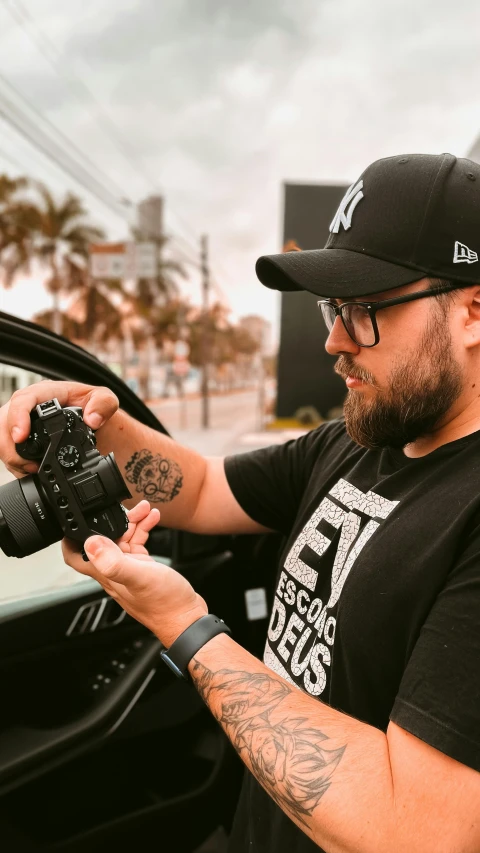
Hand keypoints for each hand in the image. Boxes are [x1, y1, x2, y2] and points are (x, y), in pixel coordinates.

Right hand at [0, 380, 119, 477]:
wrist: (94, 424)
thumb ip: (104, 405)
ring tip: (33, 469)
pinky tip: (30, 471)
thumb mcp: (107, 400)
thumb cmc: (95, 408)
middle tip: (29, 464)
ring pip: (2, 439)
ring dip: (12, 458)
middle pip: (3, 422)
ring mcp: (22, 423)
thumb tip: (92, 419)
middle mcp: (29, 406)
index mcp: (46, 393)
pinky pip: (7, 451)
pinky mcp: (20, 438)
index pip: (23, 400)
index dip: (17, 417)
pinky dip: (16, 465)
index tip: (19, 435)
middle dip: (10, 446)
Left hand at [62, 500, 207, 646]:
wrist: (186, 618)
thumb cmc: (164, 604)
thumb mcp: (139, 577)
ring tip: (146, 510)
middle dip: (113, 520)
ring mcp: (128, 569)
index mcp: (106, 573)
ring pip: (123, 539)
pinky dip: (143, 529)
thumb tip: (91, 543)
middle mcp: (113, 571)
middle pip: (103, 540)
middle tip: (130, 508)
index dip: (72, 537)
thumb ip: (114, 561)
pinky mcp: (143, 568)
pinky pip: (138, 544)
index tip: (77, 520)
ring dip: (132, 522)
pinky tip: (152, 521)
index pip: (76, 555)